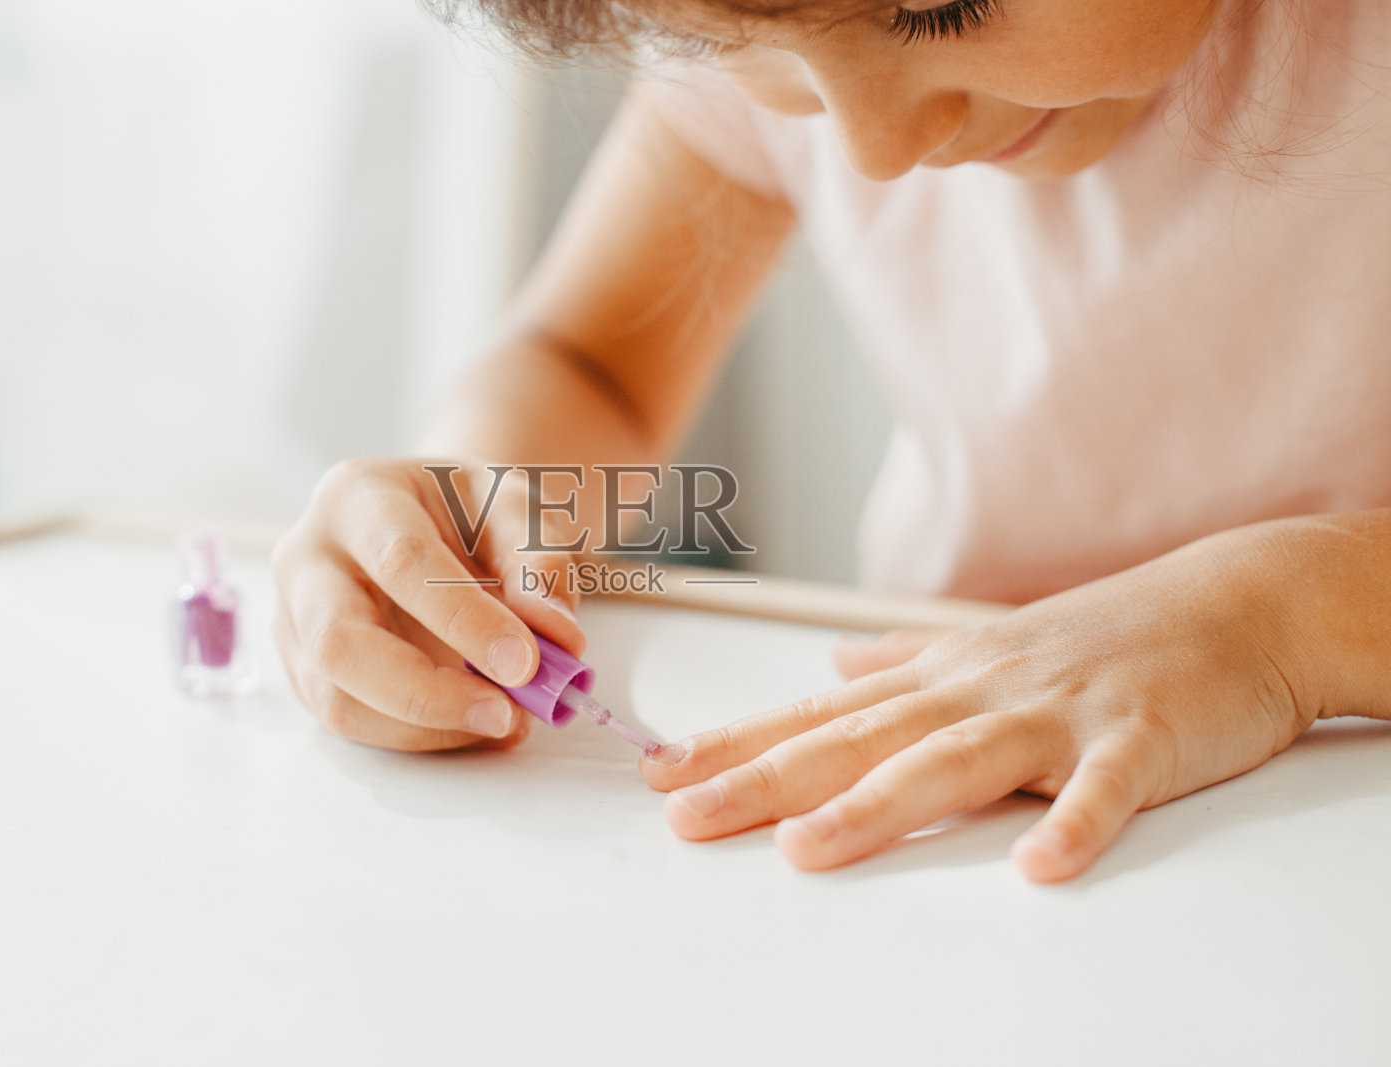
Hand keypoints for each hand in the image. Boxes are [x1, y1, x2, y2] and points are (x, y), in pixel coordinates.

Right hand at [273, 457, 584, 750]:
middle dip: (427, 693)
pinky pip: (351, 721)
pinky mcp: (306, 670)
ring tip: (503, 720)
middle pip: (340, 641)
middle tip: (507, 713)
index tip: (526, 663)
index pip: (401, 561)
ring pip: (337, 697)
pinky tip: (471, 724)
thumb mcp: (516, 509)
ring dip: (426, 728)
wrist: (433, 520)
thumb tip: (556, 636)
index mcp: (359, 496)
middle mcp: (309, 557)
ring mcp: (295, 619)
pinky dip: (418, 737)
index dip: (464, 619)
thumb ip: (538, 564)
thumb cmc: (468, 510)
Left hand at [639, 524, 1315, 881]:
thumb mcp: (986, 644)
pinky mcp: (1138, 740)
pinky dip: (1073, 823)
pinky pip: (1103, 788)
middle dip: (765, 779)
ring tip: (806, 848)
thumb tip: (834, 666)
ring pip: (955, 760)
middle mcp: (980, 690)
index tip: (660, 773)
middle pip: (858, 740)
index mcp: (943, 677)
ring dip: (880, 806)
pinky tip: (1038, 867)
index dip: (737, 744)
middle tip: (687, 816)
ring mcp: (1057, 713)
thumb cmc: (1102, 635)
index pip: (821, 715)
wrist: (1234, 602)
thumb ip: (902, 661)